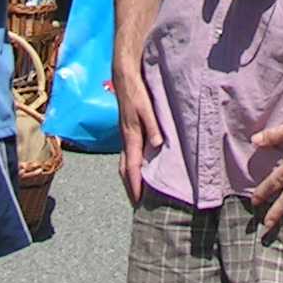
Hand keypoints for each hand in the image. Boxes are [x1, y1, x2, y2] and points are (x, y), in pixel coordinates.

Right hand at [113, 62, 162, 205]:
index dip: (135, 184)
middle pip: (125, 169)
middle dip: (129, 186)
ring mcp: (125, 135)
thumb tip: (158, 145)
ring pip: (125, 162)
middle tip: (136, 203)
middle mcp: (126, 139)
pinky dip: (131, 166)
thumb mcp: (147, 108)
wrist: (125, 78)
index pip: (132, 166)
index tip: (138, 200)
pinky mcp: (127, 130)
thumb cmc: (137, 93)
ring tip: (136, 191)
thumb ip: (153, 126)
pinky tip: (138, 168)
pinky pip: (127, 154)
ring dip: (129, 178)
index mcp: (131, 136)